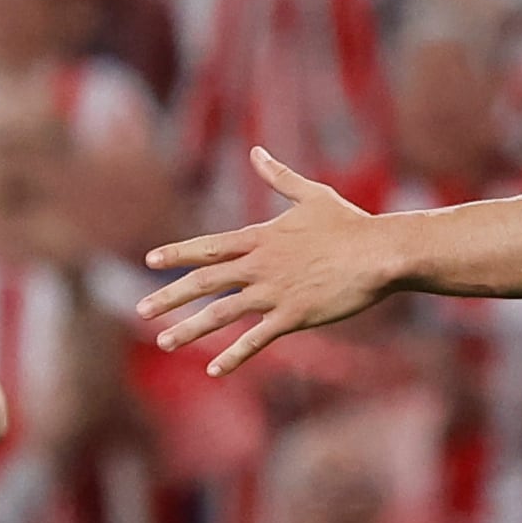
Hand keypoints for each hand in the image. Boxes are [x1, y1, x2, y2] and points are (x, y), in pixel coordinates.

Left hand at [138, 150, 404, 376]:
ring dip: (190, 328)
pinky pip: (256, 339)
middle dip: (169, 296)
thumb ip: (280, 177)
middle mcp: (259, 265)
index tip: (151, 261)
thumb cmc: (352, 224)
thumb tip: (257, 152)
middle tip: (141, 309)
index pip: (209, 246)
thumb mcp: (313, 195)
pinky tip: (214, 370)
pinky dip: (234, 355)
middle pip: (204, 281)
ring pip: (221, 312)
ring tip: (164, 341)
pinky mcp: (294, 315)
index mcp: (261, 238)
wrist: (380, 253)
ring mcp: (274, 292)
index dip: (178, 254)